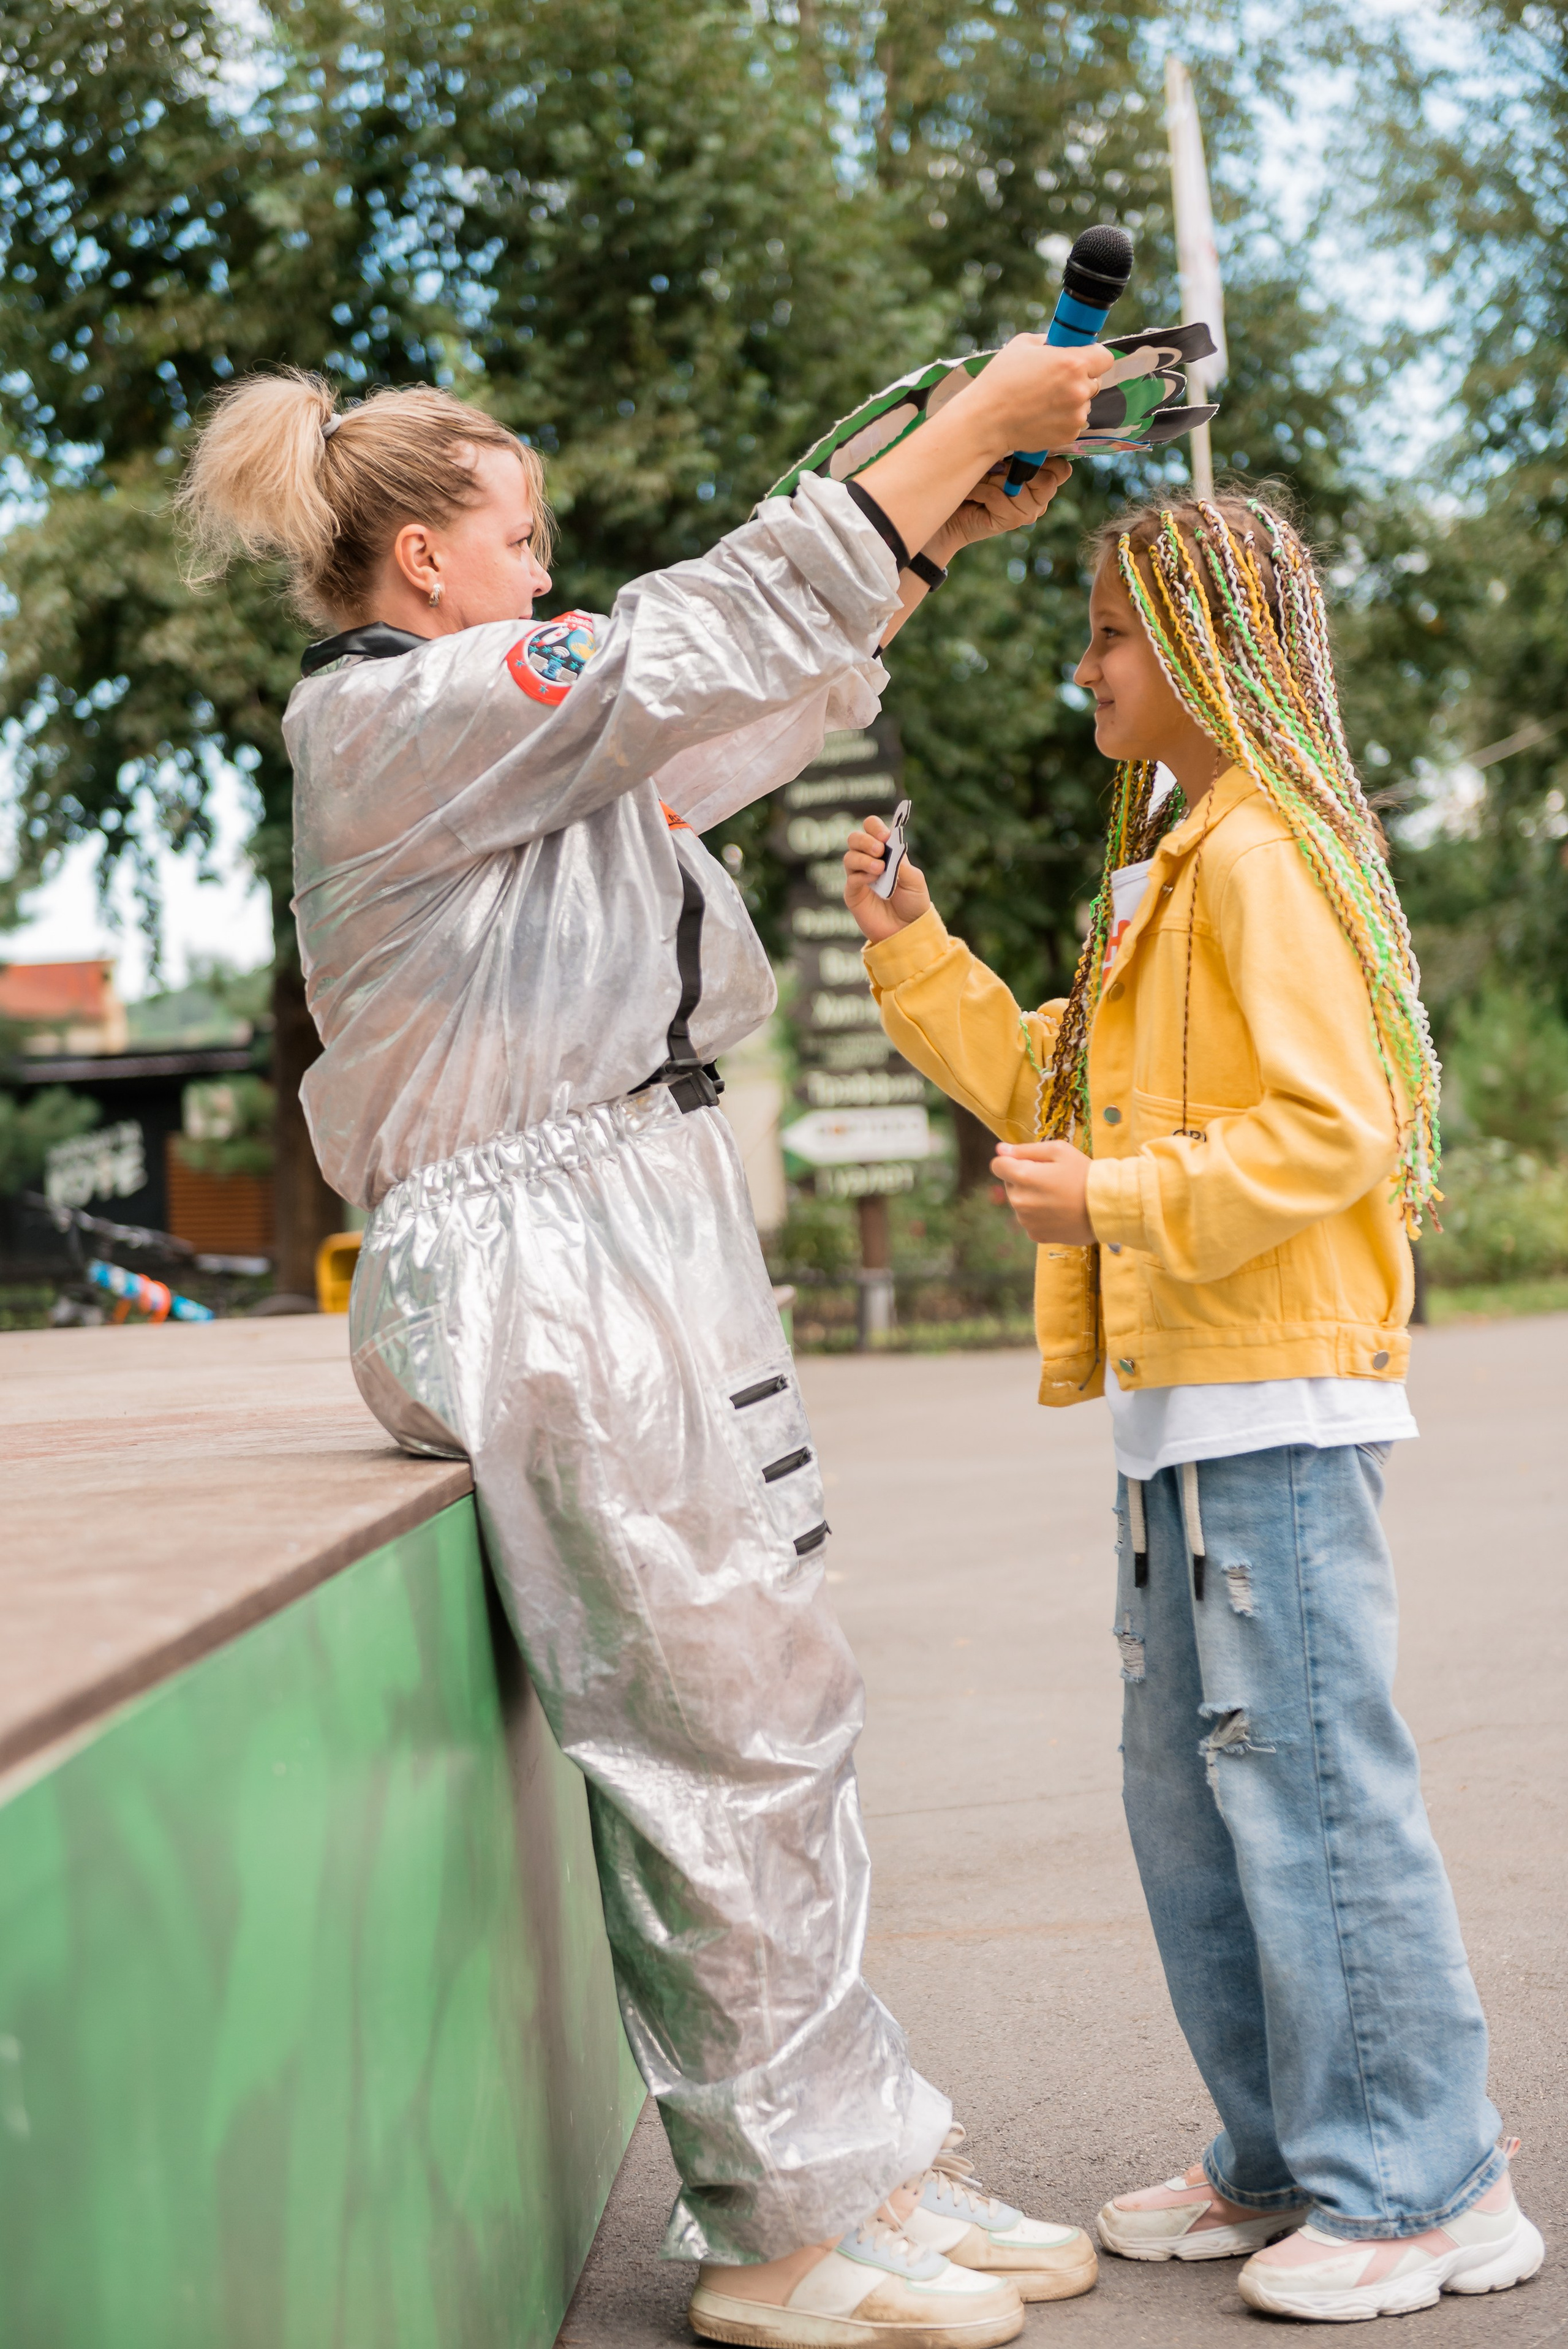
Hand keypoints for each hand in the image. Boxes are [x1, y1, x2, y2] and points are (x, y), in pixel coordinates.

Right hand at [843, 814, 932, 943]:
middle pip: (854, 839)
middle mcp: (869, 861)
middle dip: (865, 840)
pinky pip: (851, 879)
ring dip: (864, 858)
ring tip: (880, 869)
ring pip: (849, 857)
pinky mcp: (853, 894)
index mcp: (886, 853)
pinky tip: (874, 878)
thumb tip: (889, 845)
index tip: (885, 836)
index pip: (872, 829)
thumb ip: (901, 862)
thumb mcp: (914, 880)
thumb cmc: (914, 903)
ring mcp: (860, 877)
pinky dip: (861, 875)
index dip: (875, 827)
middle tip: (880, 850)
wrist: (909, 930)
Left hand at [926, 457, 1071, 569]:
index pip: (1063, 470)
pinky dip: (982, 490)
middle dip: (1018, 468)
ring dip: (994, 479)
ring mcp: (1028, 512)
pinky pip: (999, 496)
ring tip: (981, 481)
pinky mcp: (1011, 521)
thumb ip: (1018, 447)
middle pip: (1048, 481)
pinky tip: (973, 492)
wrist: (951, 510)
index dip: (1046, 458)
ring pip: (1020, 487)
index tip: (1021, 450)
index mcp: (1044, 479)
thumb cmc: (974, 477)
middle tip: (996, 468)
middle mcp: (1041, 498)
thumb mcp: (998, 455)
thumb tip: (1025, 431)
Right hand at [964, 335, 1110, 457]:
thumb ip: (1049, 342)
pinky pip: (1074, 422)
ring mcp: (1076, 415)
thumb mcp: (1023, 345)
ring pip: (1084, 404)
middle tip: (1055, 382)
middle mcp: (1079, 390)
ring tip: (1043, 402)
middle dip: (1080, 380)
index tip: (1083, 360)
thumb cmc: (1000, 380)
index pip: (1105, 357)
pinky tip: (1041, 417)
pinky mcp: (1069, 434)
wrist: (986, 421)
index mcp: (1072, 363)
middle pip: (1095, 382)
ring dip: (1071, 402)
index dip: (1094, 358)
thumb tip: (1059, 343)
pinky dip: (1063, 420)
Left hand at [991, 1139, 1094, 1244]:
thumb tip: (1000, 1149)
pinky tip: (1059, 1211)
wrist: (1106, 1208)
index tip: (1030, 1163)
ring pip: (1020, 1203)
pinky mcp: (1036, 1235)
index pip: (997, 1165)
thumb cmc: (1084, 1174)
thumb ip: (1025, 1149)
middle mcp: (1018, 1201)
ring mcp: (1026, 1221)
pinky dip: (1040, 1215)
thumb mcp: (1059, 1150)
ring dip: (1032, 1197)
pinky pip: (1030, 1220)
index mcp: (1022, 1177)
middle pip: (1009, 1184)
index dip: (1012, 1161)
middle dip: (1024, 1179)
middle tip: (1052, 1179)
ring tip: (1059, 1196)